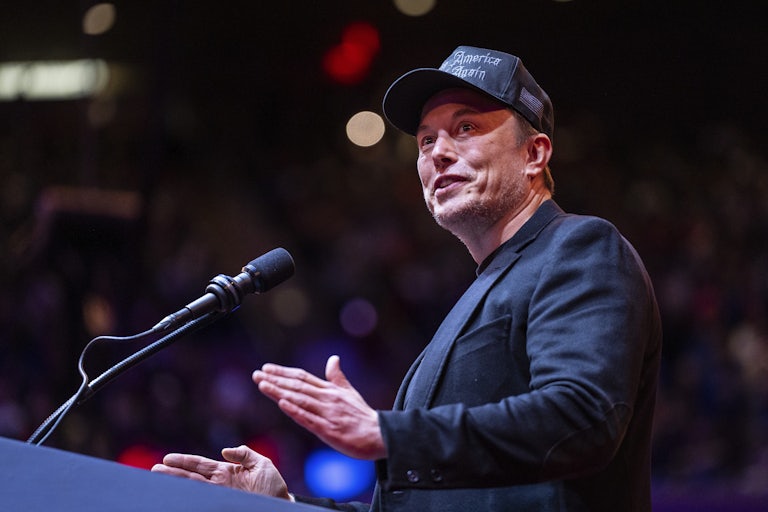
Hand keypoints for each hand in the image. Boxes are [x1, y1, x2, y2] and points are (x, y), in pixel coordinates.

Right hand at [151, 445, 289, 498]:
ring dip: (177, 485)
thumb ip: (244, 454)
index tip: (167, 459)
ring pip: (194, 489)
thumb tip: (225, 450)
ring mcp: (221, 496)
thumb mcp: (262, 464)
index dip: (185, 462)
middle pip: (191, 477)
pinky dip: (191, 499)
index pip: (201, 465)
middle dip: (173, 474)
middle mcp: (219, 485)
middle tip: (155, 470)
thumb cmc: (274, 486)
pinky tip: (179, 497)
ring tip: (160, 480)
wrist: (282, 505)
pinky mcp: (224, 504)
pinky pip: (205, 501)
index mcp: (226, 472)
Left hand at [253, 355, 385, 459]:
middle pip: (297, 386)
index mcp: (330, 390)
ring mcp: (327, 414)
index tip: (267, 368)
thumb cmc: (362, 415)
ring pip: (299, 400)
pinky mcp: (328, 430)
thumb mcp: (349, 392)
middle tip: (257, 375)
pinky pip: (308, 419)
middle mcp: (327, 399)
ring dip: (279, 392)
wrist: (378, 434)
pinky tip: (282, 404)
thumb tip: (333, 358)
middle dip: (275, 380)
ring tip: (263, 385)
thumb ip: (337, 377)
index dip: (283, 372)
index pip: (302, 377)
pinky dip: (295, 410)